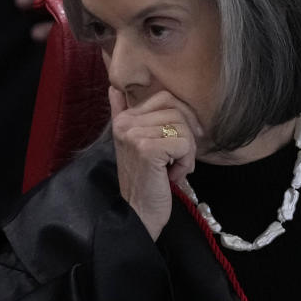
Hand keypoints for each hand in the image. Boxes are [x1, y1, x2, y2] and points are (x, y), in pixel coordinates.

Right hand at [109, 87, 203, 240]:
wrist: (138, 213)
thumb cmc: (144, 180)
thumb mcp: (133, 143)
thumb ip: (122, 114)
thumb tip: (113, 88)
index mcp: (122, 119)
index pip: (165, 97)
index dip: (183, 117)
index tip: (184, 140)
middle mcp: (125, 123)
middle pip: (177, 111)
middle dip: (187, 136)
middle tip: (179, 158)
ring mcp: (134, 135)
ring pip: (183, 128)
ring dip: (187, 153)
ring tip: (173, 168)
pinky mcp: (147, 150)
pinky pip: (184, 144)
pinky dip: (185, 163)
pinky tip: (172, 175)